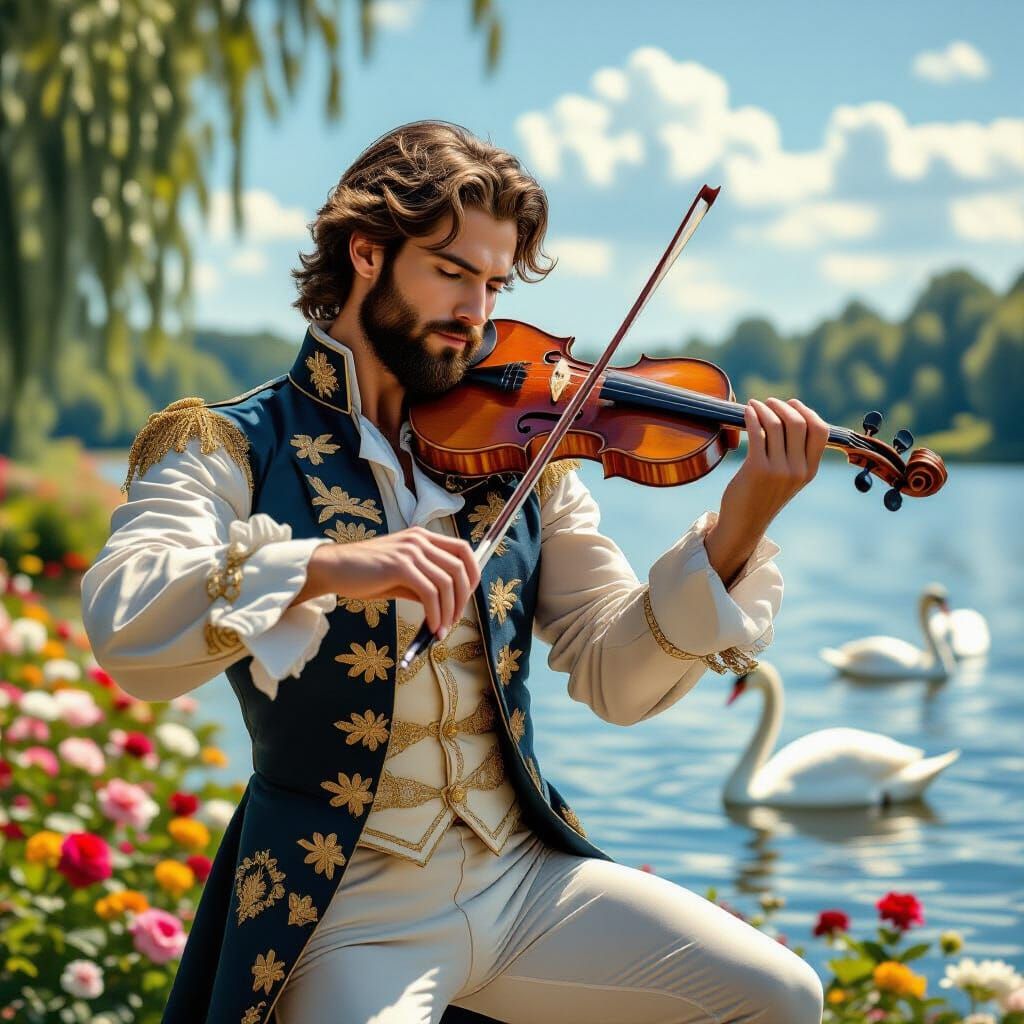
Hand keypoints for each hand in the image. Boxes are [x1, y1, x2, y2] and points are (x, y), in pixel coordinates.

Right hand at [296, 527, 480, 637]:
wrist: (333, 568)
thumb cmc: (365, 573)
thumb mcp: (401, 575)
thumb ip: (424, 584)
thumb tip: (446, 605)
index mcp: (422, 537)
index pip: (463, 549)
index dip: (473, 573)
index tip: (468, 596)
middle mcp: (420, 540)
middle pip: (460, 567)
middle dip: (463, 598)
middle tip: (455, 619)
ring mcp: (410, 551)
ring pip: (447, 583)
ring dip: (449, 611)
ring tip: (441, 629)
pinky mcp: (400, 566)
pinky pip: (430, 593)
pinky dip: (435, 613)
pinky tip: (431, 626)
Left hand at [723, 398, 829, 530]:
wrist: (743, 525)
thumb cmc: (761, 498)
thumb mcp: (787, 479)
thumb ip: (794, 455)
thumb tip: (788, 418)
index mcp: (809, 471)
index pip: (820, 431)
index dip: (807, 412)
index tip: (792, 404)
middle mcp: (798, 470)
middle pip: (799, 423)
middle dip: (782, 406)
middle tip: (769, 402)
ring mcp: (779, 470)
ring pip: (776, 425)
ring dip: (764, 409)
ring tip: (755, 405)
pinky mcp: (757, 469)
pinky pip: (757, 432)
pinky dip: (752, 416)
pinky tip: (747, 412)